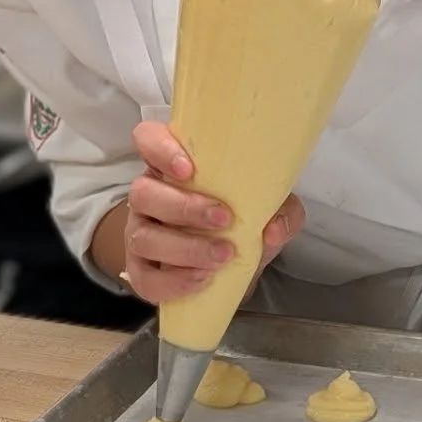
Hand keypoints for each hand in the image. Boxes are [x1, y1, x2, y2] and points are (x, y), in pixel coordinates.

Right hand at [122, 120, 301, 303]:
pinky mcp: (141, 270)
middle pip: (143, 192)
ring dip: (185, 248)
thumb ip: (281, 211)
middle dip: (184, 207)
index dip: (160, 149)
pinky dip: (175, 281)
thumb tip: (272, 230)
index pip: (148, 139)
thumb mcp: (268, 207)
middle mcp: (149, 194)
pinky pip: (144, 278)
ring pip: (143, 237)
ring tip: (222, 255)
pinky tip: (203, 279)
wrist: (228, 267)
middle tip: (223, 218)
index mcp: (172, 166)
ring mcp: (140, 232)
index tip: (187, 168)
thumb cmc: (240, 220)